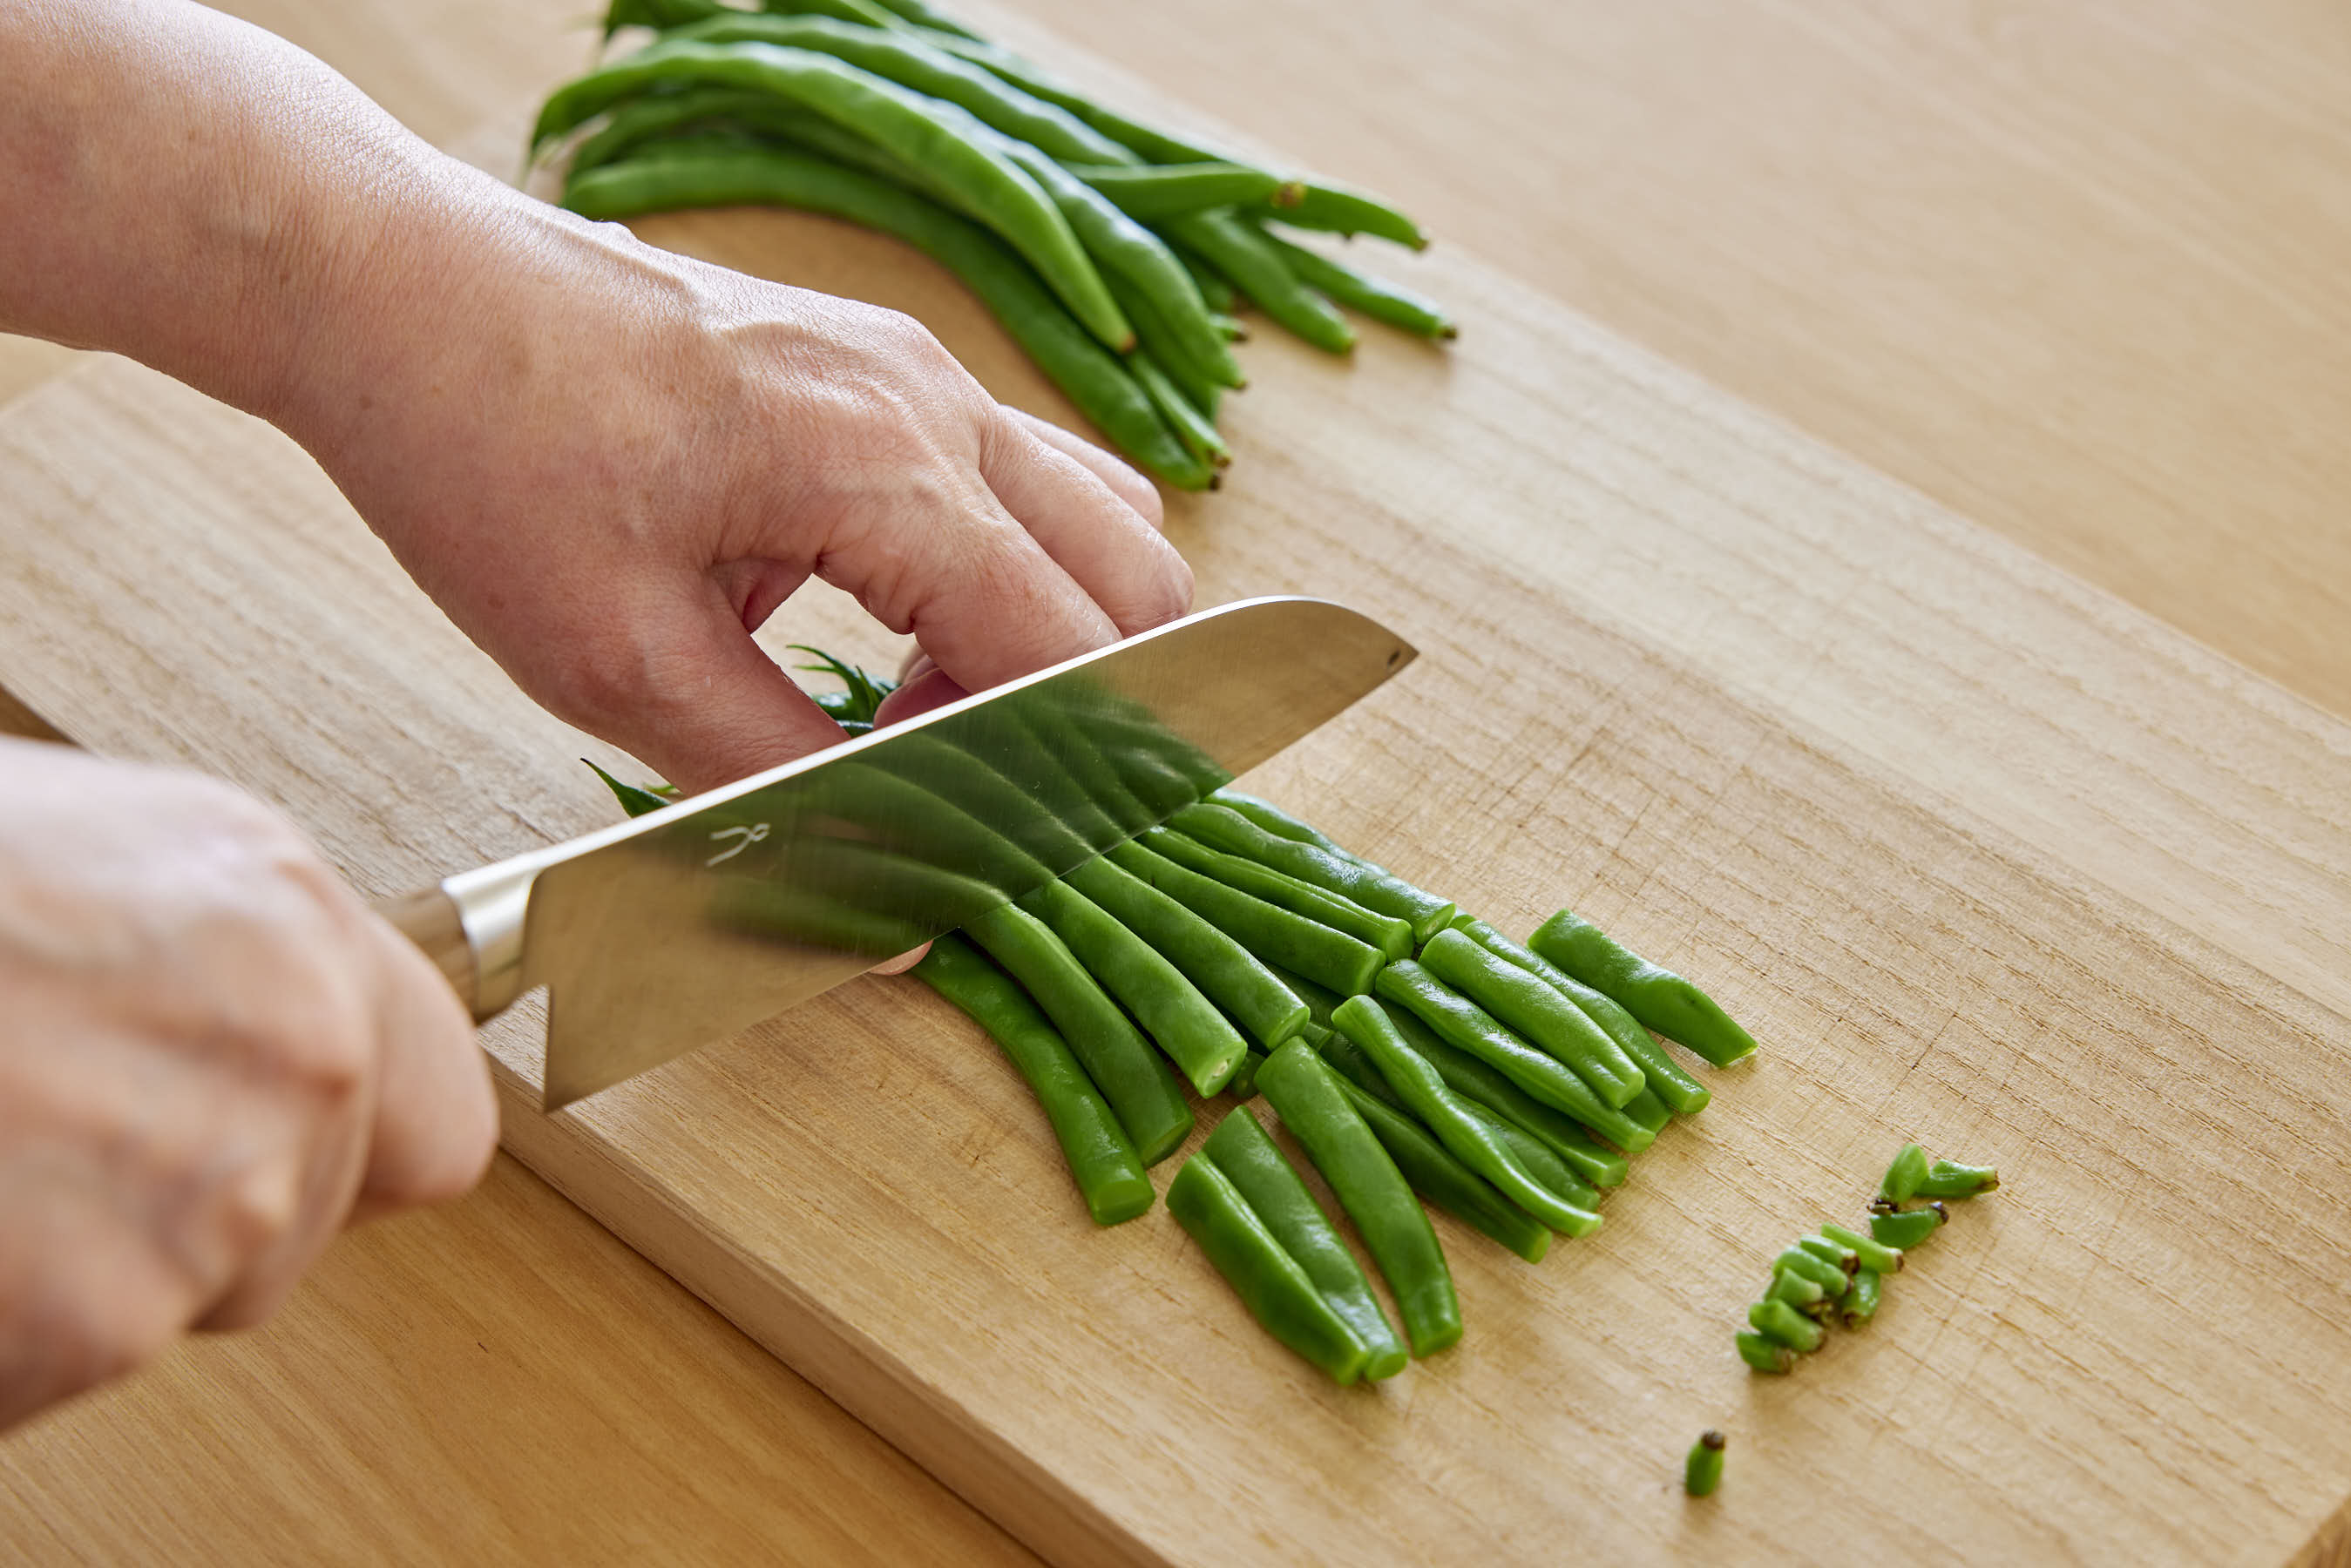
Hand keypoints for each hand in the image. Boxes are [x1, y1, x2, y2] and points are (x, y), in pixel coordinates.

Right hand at [0, 739, 495, 1428]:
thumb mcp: (96, 852)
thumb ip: (232, 954)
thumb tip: (276, 1020)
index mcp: (291, 922)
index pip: (441, 1112)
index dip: (361, 1141)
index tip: (313, 1150)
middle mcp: (294, 1054)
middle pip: (309, 1220)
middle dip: (205, 1205)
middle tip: (54, 1136)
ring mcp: (213, 1194)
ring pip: (195, 1295)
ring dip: (92, 1262)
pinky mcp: (105, 1319)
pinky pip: (81, 1359)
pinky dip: (12, 1330)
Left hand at [2, 1, 1191, 799]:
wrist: (403, 293)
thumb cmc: (487, 455)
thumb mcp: (619, 663)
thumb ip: (779, 778)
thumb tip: (895, 883)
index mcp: (881, 464)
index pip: (1067, 652)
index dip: (1055, 778)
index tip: (981, 845)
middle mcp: (934, 399)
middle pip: (1136, 584)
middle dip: (1075, 708)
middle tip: (940, 771)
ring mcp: (921, 367)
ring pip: (1103, 520)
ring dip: (1051, 633)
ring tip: (918, 699)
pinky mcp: (887, 364)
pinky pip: (1024, 475)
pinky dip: (1008, 568)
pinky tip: (894, 616)